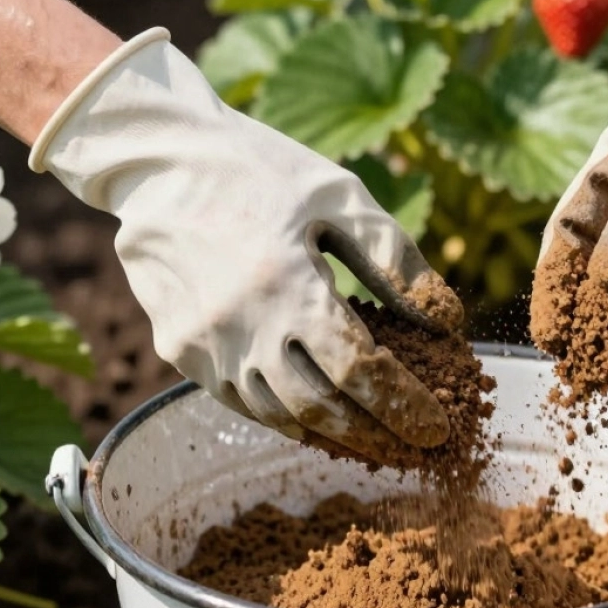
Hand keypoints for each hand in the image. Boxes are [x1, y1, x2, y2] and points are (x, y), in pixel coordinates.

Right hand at [27, 29, 461, 459]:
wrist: (158, 161)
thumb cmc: (261, 170)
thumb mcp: (341, 198)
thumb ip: (397, 262)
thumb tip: (449, 322)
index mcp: (289, 285)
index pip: (360, 371)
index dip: (404, 407)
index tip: (437, 429)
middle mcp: (242, 327)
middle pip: (321, 408)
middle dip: (374, 433)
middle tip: (411, 445)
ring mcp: (204, 346)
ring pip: (277, 414)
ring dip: (330, 432)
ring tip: (370, 435)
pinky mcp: (178, 351)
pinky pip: (239, 400)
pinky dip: (282, 414)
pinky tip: (313, 412)